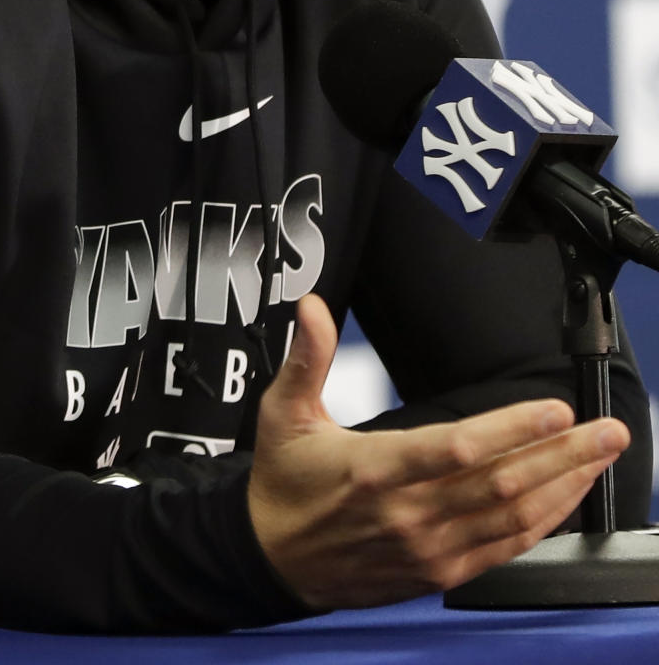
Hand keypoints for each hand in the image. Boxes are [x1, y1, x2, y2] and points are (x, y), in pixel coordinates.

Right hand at [248, 294, 629, 609]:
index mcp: (373, 469)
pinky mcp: (437, 571)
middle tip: (608, 430)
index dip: (512, 430)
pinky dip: (543, 525)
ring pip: (512, 518)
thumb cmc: (284, 482)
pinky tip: (566, 499)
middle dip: (564, 455)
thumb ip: (306, 358)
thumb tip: (311, 307)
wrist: (272, 560)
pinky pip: (503, 549)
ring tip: (601, 457)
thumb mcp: (284, 413)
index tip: (554, 408)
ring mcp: (427, 547)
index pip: (457, 448)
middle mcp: (408, 513)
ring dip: (564, 487)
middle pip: (502, 484)